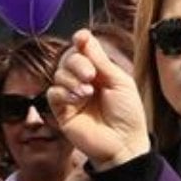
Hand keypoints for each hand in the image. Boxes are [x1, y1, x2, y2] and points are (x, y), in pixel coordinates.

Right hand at [48, 30, 150, 170]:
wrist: (124, 143)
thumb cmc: (127, 114)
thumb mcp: (119, 82)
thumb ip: (100, 60)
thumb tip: (85, 36)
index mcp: (99, 72)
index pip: (83, 50)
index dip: (80, 42)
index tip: (80, 38)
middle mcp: (83, 81)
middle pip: (68, 59)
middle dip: (76, 63)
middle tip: (90, 75)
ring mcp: (72, 96)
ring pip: (59, 74)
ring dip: (71, 79)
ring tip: (87, 93)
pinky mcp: (62, 112)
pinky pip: (53, 94)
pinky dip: (63, 92)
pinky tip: (77, 99)